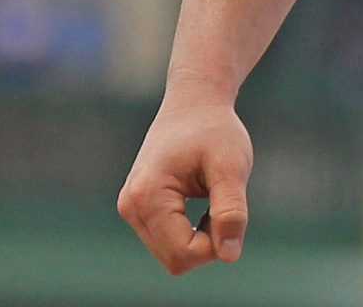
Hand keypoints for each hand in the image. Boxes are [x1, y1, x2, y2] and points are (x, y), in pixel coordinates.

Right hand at [117, 86, 252, 273]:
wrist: (194, 102)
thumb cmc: (215, 129)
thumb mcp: (232, 165)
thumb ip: (231, 210)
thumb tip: (229, 255)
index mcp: (147, 196)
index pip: (183, 255)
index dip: (216, 244)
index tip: (232, 210)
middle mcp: (130, 207)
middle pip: (174, 260)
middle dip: (207, 243)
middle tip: (224, 202)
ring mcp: (130, 209)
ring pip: (171, 254)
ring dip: (200, 238)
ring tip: (213, 199)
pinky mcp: (137, 209)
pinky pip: (167, 242)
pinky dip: (190, 232)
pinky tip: (203, 205)